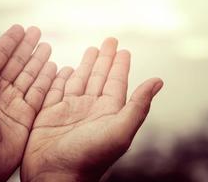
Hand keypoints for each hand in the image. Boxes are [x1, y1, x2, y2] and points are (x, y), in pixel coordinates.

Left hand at [0, 25, 57, 180]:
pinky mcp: (27, 117)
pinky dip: (47, 81)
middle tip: (37, 32)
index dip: (9, 42)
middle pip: (16, 64)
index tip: (20, 28)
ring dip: (39, 61)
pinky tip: (53, 68)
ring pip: (30, 76)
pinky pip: (40, 94)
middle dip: (27, 47)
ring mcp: (13, 104)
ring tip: (47, 46)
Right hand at [21, 38, 162, 181]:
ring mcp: (69, 111)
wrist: (55, 178)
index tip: (124, 50)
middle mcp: (90, 109)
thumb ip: (138, 105)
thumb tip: (158, 81)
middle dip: (104, 59)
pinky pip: (56, 90)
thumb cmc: (89, 158)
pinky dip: (61, 78)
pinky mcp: (49, 115)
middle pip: (99, 77)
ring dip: (85, 65)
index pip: (116, 82)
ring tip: (90, 49)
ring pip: (79, 81)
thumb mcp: (119, 131)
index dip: (120, 65)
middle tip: (109, 40)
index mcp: (108, 112)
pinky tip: (65, 69)